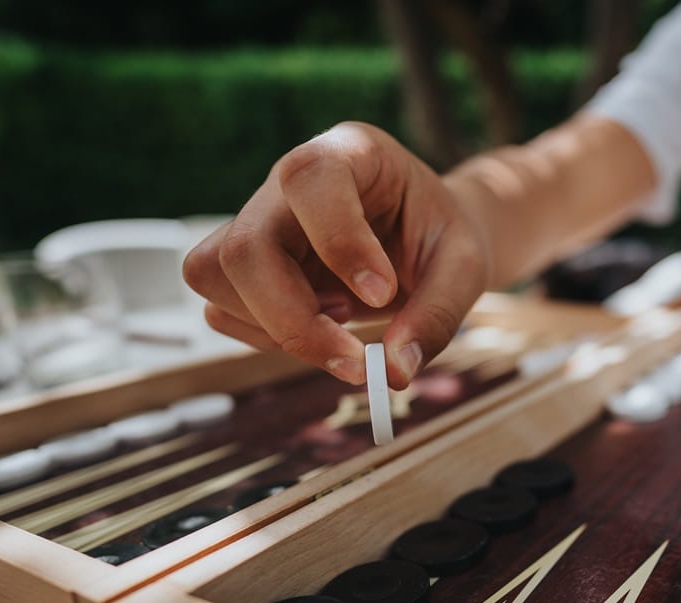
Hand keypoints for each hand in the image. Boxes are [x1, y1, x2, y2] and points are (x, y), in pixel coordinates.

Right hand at [184, 122, 489, 388]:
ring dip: (273, 326)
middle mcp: (290, 181)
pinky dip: (265, 337)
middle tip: (356, 360)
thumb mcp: (465, 269)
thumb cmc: (442, 238)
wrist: (427, 238)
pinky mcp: (246, 265)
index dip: (338, 241)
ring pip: (215, 274)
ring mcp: (260, 220)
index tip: (382, 295)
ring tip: (341, 323)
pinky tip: (320, 328)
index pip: (310, 178)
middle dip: (295, 317)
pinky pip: (221, 309)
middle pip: (246, 245)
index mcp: (351, 153)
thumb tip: (393, 371)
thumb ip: (437, 315)